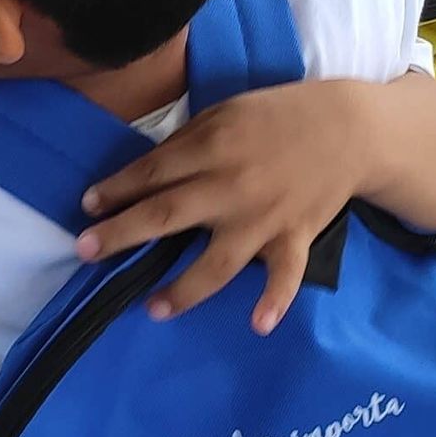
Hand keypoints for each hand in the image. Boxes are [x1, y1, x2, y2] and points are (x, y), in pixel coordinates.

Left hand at [76, 82, 384, 335]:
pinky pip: (285, 275)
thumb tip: (146, 172)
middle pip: (168, 214)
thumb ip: (188, 143)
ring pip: (218, 261)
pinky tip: (258, 324)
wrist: (350, 129)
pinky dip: (274, 301)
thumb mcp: (226, 112)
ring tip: (152, 309)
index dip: (116, 190)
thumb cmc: (279, 117)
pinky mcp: (294, 238)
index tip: (88, 206)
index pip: (153, 172)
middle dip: (123, 233)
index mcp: (213, 146)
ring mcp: (264, 218)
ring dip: (184, 288)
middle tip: (85, 251)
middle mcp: (232, 186)